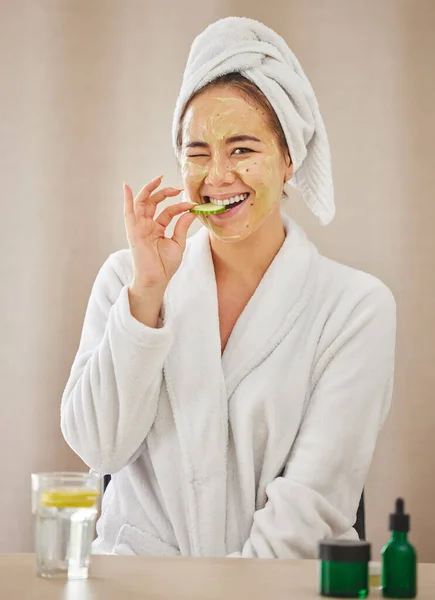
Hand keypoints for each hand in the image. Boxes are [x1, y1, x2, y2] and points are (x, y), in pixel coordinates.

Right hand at [124, 176, 195, 293]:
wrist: (157, 279)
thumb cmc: (165, 265)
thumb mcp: (178, 243)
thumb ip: (182, 226)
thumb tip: (192, 211)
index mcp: (157, 228)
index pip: (168, 211)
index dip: (179, 206)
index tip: (192, 204)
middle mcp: (147, 225)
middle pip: (154, 202)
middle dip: (164, 192)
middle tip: (178, 188)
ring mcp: (140, 227)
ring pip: (142, 203)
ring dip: (149, 190)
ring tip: (159, 179)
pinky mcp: (133, 231)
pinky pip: (128, 212)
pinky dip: (126, 199)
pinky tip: (126, 186)